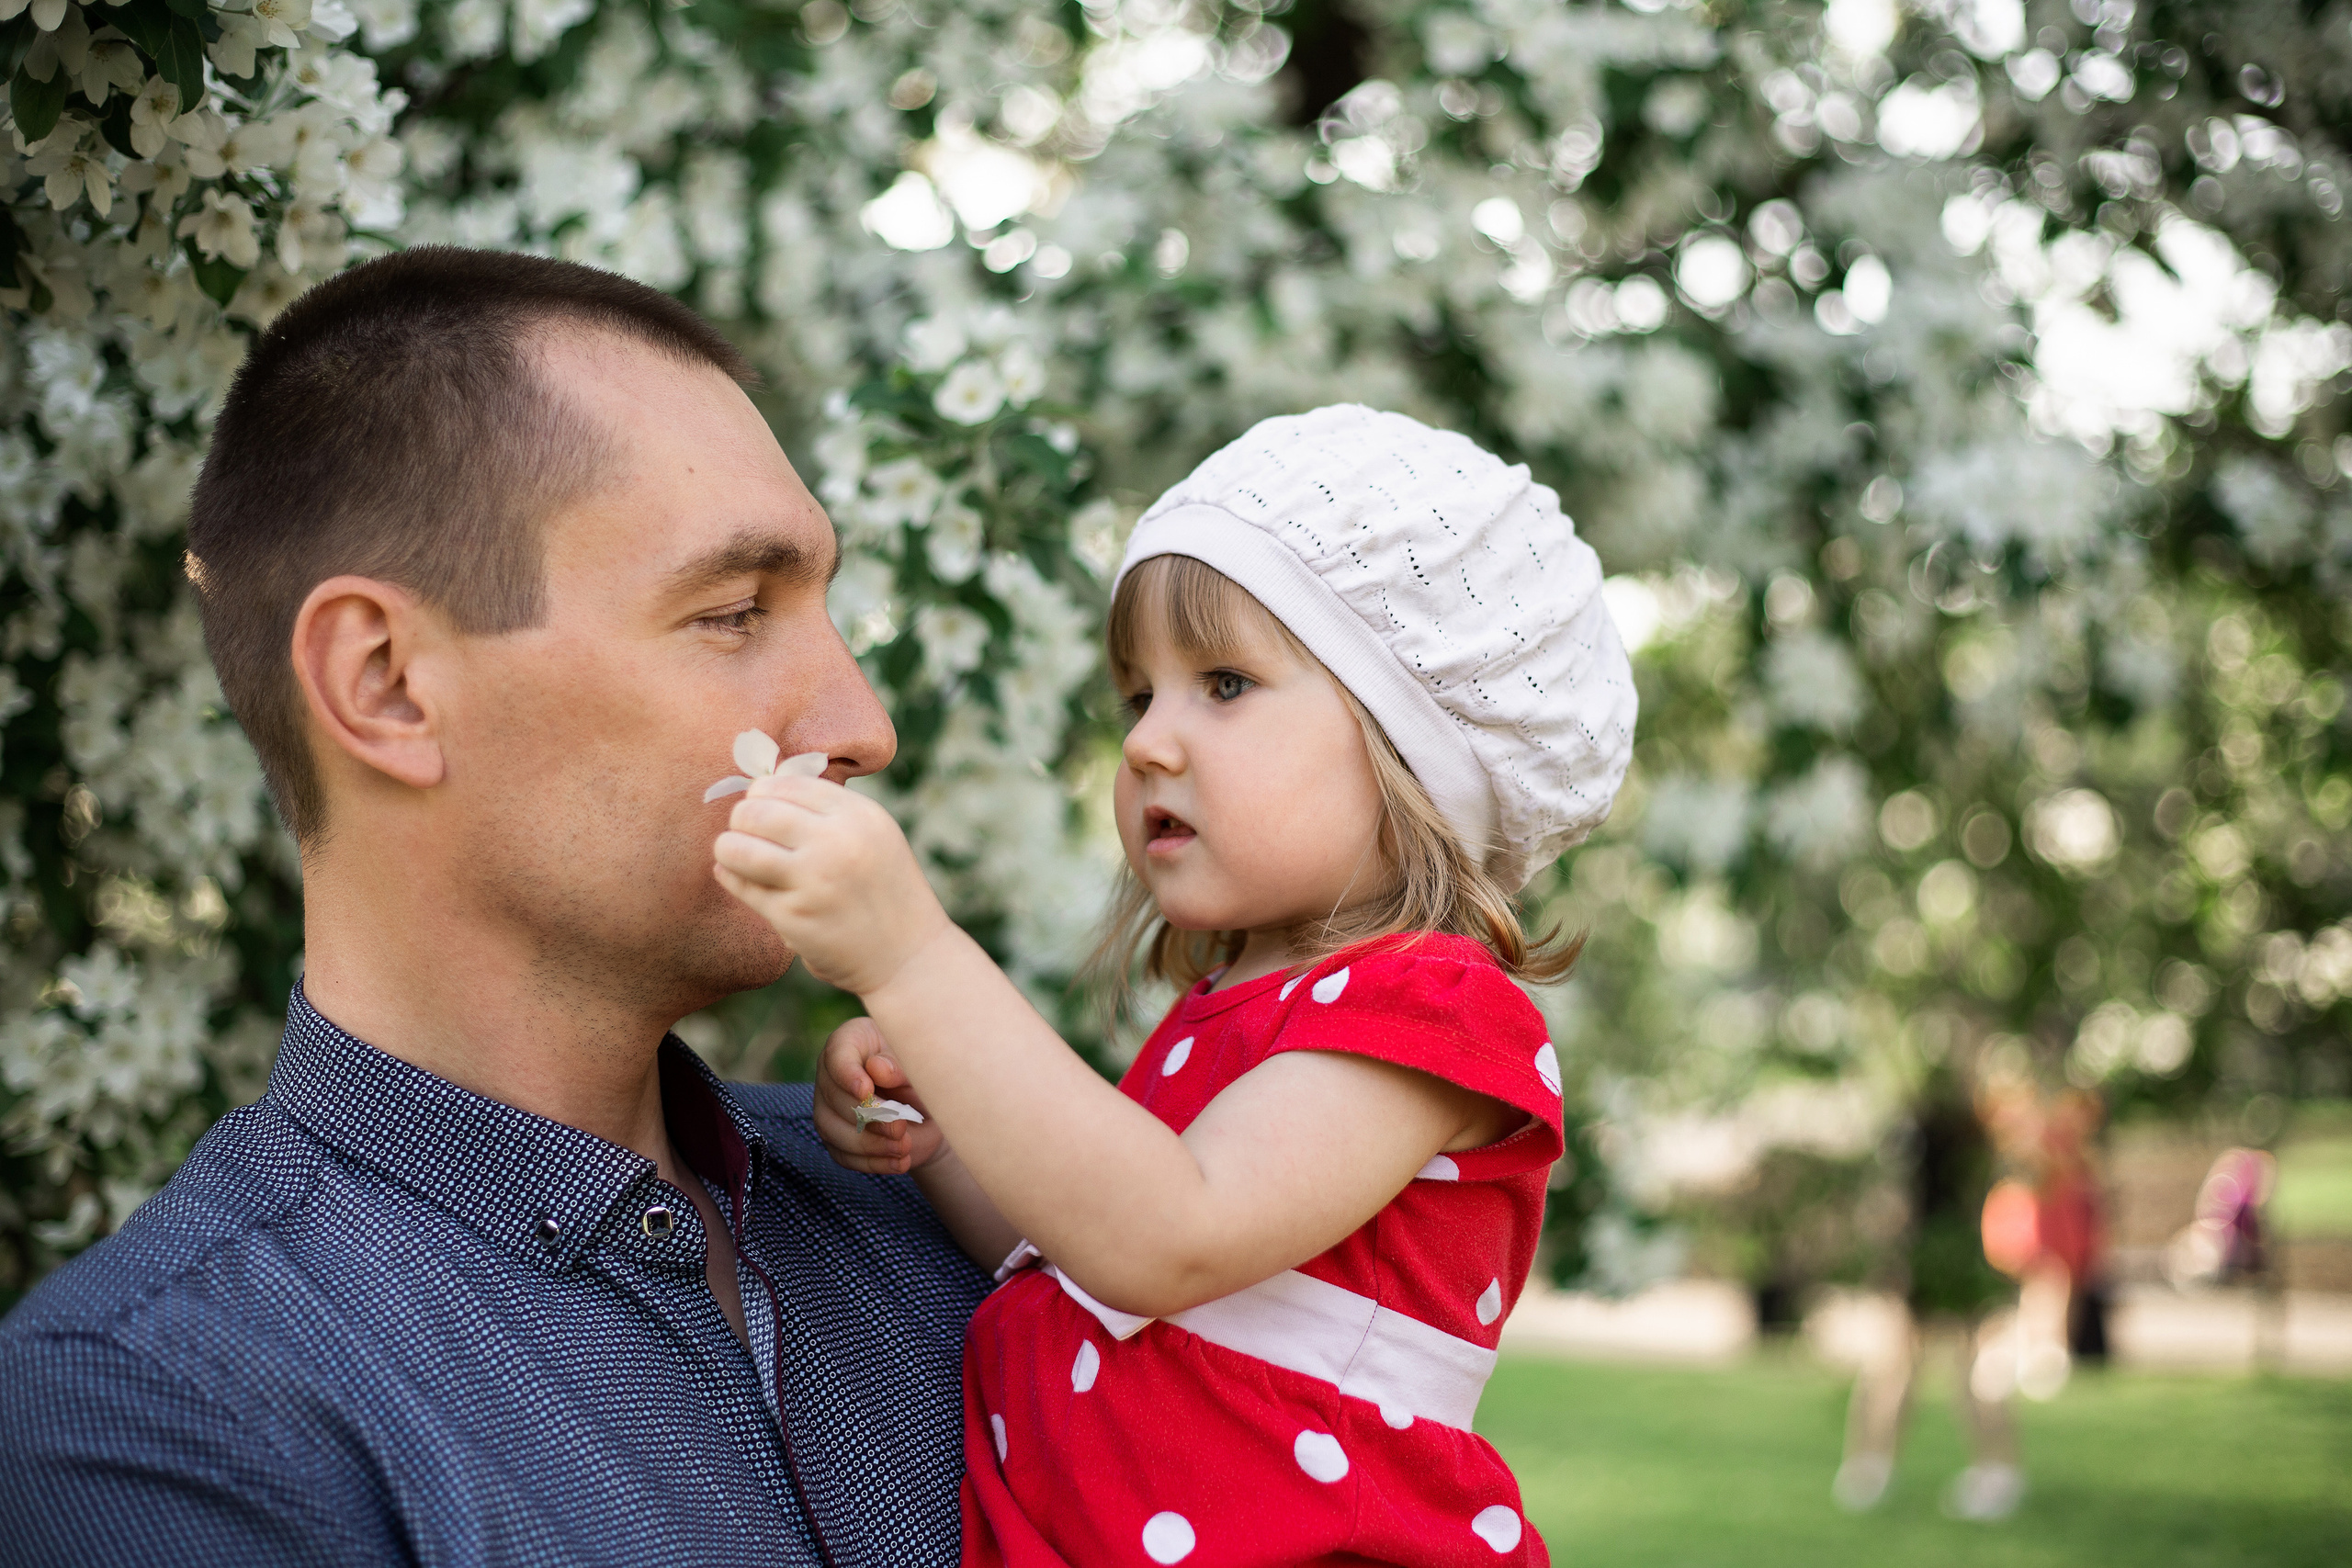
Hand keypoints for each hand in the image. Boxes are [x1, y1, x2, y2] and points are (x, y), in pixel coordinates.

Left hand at [711, 772, 951, 995]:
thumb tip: (761, 789)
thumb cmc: (884, 891)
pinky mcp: (793, 916)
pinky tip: (736, 877)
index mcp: (859, 814)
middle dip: (741, 819)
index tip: (762, 809)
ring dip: (728, 849)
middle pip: (755, 811)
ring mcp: (813, 879)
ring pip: (737, 847)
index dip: (763, 793)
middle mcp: (837, 841)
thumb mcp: (874, 835)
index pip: (786, 784)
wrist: (909, 956)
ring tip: (736, 856)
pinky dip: (731, 877)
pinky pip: (742, 886)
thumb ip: (828, 811)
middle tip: (746, 833)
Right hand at [812, 1018, 945, 1175]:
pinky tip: (899, 1162)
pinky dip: (872, 1163)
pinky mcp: (836, 1139)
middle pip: (833, 1096)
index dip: (848, 1075)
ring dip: (869, 1143)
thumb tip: (877, 1069)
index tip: (866, 1090)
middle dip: (867, 1116)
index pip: (837, 1054)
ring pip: (832, 1129)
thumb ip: (899, 1064)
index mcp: (851, 1041)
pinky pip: (844, 1155)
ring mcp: (829, 1108)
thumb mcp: (919, 1064)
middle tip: (899, 1128)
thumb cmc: (922, 1072)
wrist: (929, 1107)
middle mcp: (832, 1073)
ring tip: (903, 1147)